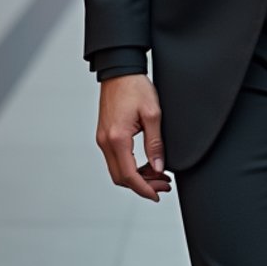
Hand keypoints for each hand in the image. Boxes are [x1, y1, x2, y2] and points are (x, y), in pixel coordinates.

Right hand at [96, 74, 171, 202]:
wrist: (120, 70)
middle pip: (121, 178)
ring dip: (137, 177)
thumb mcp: (153, 114)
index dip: (144, 189)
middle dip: (142, 186)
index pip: (129, 176)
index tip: (157, 195)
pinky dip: (130, 167)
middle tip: (163, 185)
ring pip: (117, 170)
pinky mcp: (104, 135)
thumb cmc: (135, 86)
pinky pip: (115, 159)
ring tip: (158, 175)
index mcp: (117, 138)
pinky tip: (145, 164)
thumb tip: (158, 168)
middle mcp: (105, 141)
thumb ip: (155, 144)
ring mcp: (103, 138)